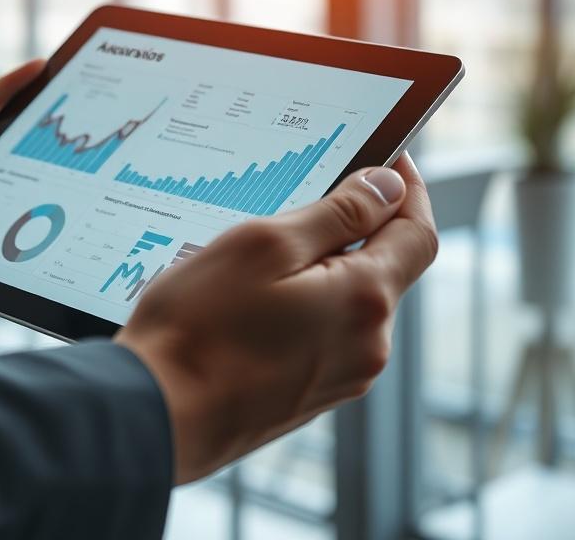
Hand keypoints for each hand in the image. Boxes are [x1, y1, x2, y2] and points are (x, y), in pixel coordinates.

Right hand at [116, 154, 437, 484]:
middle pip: (384, 268)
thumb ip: (337, 214)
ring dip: (323, 270)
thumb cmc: (198, 327)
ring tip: (260, 257)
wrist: (156, 414)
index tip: (390, 159)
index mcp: (365, 301)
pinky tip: (251, 302)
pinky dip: (303, 306)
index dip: (409, 190)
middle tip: (303, 198)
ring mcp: (340, 378)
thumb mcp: (265, 245)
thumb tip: (388, 186)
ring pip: (349, 303)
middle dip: (356, 229)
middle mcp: (367, 346)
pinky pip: (323, 335)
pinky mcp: (308, 395)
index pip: (417, 232)